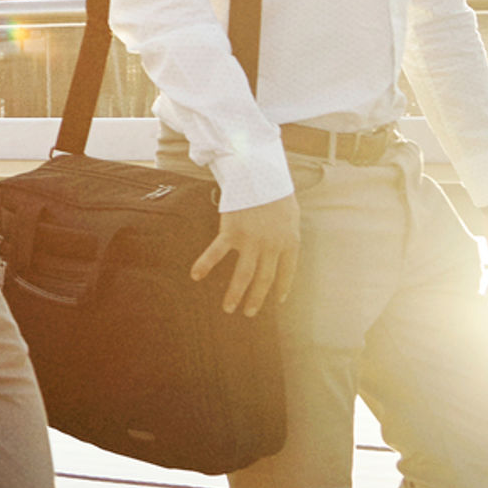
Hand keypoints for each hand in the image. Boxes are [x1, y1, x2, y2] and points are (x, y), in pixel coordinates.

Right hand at [189, 194, 298, 317]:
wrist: (261, 174)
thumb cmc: (277, 192)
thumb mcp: (291, 215)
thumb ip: (287, 233)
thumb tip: (283, 246)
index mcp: (289, 242)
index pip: (287, 272)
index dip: (282, 287)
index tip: (277, 301)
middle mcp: (271, 246)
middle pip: (263, 279)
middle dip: (255, 299)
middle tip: (248, 313)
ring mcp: (251, 241)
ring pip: (243, 275)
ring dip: (235, 294)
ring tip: (228, 308)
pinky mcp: (232, 232)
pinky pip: (217, 253)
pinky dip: (205, 265)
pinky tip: (196, 276)